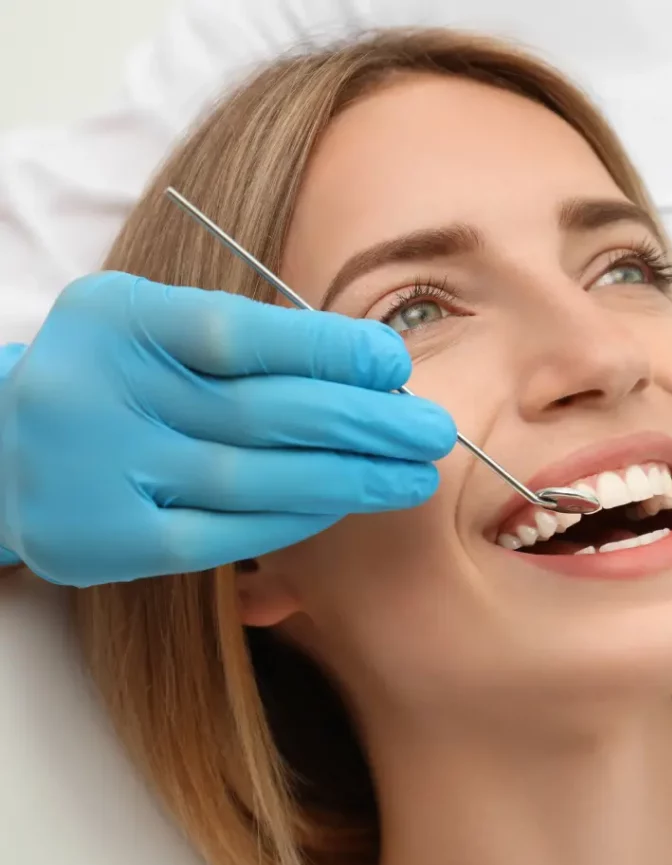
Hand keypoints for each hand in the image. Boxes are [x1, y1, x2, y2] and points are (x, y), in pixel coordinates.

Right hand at [0, 272, 455, 585]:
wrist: (2, 449)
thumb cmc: (109, 379)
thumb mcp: (152, 330)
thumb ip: (241, 342)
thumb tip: (367, 367)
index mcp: (121, 322)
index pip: (240, 334)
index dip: (327, 350)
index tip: (394, 364)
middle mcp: (104, 394)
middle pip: (261, 412)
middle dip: (363, 423)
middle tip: (434, 432)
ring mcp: (101, 473)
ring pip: (251, 479)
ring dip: (346, 479)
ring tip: (412, 476)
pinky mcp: (108, 541)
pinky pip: (222, 535)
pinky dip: (291, 522)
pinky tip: (343, 507)